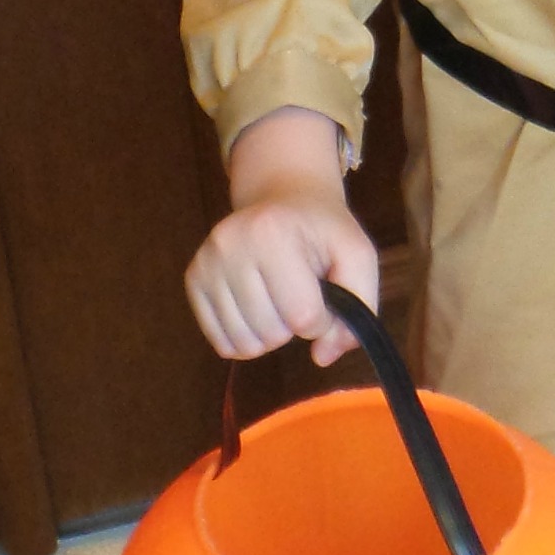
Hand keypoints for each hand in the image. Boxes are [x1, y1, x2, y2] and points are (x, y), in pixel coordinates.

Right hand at [185, 106, 380, 366]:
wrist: (282, 197)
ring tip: (278, 301)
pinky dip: (245, 338)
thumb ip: (360, 306)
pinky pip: (220, 342)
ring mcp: (206, 262)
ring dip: (270, 336)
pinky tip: (257, 310)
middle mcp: (230, 245)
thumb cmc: (323, 230)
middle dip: (295, 327)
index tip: (325, 297)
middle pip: (272, 333)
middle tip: (299, 294)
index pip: (304, 316)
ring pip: (244, 344)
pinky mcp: (193, 279)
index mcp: (273, 233)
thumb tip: (323, 357)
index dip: (324, 320)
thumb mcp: (358, 255)